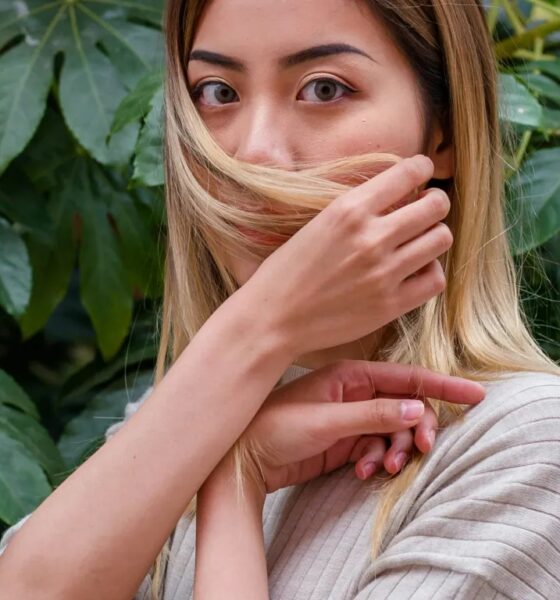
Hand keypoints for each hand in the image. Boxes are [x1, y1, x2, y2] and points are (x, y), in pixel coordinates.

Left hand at [239, 360, 484, 492]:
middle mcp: (355, 392)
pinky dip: (377, 459)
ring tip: (384, 467)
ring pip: (393, 430)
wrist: (245, 458)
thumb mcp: (328, 420)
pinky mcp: (346, 440)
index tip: (475, 396)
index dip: (442, 387)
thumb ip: (374, 415)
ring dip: (397, 449)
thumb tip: (419, 409)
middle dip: (418, 428)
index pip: (406, 378)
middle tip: (423, 450)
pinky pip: (377, 447)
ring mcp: (351, 417)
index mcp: (351, 376)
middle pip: (405, 407)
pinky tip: (364, 471)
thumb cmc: (278, 427)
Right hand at [244, 154, 451, 356]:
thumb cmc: (286, 270)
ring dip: (434, 236)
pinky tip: (414, 271)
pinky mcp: (390, 305)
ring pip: (441, 239)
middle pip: (436, 206)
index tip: (423, 172)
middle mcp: (371, 237)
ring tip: (419, 241)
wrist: (273, 318)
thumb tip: (397, 195)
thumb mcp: (317, 224)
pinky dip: (429, 272)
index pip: (410, 173)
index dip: (423, 168)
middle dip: (435, 203)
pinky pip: (435, 279)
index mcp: (349, 210)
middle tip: (425, 210)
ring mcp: (384, 273)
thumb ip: (357, 209)